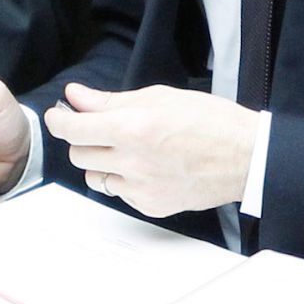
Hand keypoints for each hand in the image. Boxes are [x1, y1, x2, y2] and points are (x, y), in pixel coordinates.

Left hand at [44, 83, 258, 217]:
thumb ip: (110, 100)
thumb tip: (76, 97)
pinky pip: (119, 193)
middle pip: (79, 153)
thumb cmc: (209, 121)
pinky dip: (124, 179)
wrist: (245, 157)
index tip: (58, 115)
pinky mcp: (150, 206)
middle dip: (85, 138)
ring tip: (126, 149)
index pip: (74, 129)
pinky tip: (147, 167)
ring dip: (100, 161)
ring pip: (94, 177)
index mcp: (133, 128)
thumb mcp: (159, 97)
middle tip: (103, 128)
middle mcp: (133, 161)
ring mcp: (141, 188)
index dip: (59, 120)